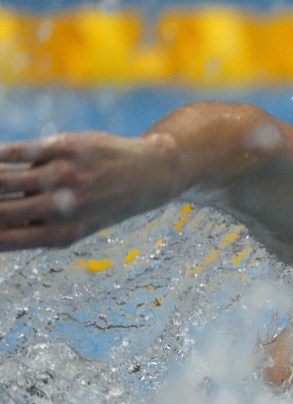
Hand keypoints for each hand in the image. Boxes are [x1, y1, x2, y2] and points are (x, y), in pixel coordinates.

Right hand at [0, 131, 180, 251]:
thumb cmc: (103, 203)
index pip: (5, 239)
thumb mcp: (76, 225)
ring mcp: (64, 175)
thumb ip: (36, 228)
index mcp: (63, 233)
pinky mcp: (65, 148)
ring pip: (3, 179)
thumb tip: (0, 233)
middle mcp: (63, 206)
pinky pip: (17, 151)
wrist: (150, 174)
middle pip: (0, 210)